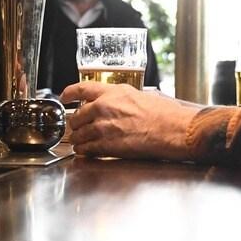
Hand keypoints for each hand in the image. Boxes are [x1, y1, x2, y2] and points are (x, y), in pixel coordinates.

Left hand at [61, 82, 201, 159]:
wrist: (175, 130)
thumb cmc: (166, 114)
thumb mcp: (143, 95)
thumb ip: (125, 99)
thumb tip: (122, 103)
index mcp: (114, 93)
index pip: (82, 89)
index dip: (69, 93)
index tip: (65, 97)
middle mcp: (105, 108)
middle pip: (77, 116)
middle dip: (75, 123)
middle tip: (76, 127)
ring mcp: (105, 127)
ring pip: (79, 134)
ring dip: (78, 139)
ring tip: (80, 142)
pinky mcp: (108, 145)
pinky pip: (87, 149)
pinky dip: (83, 151)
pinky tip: (85, 151)